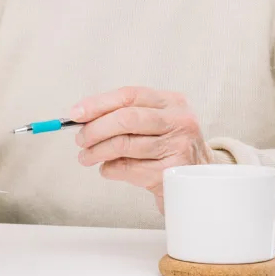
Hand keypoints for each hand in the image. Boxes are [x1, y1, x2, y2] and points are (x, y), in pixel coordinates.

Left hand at [71, 87, 214, 211]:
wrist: (199, 181)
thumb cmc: (166, 148)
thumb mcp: (153, 123)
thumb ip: (123, 115)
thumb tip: (80, 116)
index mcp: (172, 102)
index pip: (129, 95)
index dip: (98, 103)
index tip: (75, 114)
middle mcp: (179, 121)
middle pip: (126, 119)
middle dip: (95, 129)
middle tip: (80, 140)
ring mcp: (178, 147)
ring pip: (123, 145)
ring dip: (96, 152)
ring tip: (86, 157)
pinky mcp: (172, 173)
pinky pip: (128, 169)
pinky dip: (110, 169)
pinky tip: (109, 169)